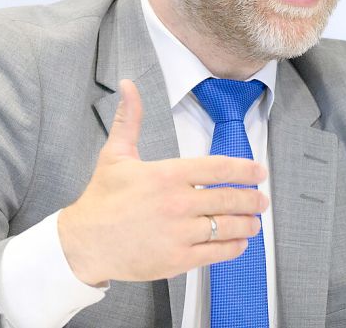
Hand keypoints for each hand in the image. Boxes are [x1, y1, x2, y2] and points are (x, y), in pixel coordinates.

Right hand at [58, 79, 268, 285]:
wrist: (83, 243)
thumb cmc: (101, 200)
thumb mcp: (115, 155)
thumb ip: (129, 120)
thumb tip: (128, 86)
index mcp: (167, 175)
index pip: (218, 168)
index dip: (244, 170)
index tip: (259, 172)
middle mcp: (177, 203)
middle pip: (229, 198)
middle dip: (252, 199)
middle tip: (262, 200)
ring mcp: (179, 233)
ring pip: (227, 227)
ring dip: (247, 224)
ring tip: (255, 223)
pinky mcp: (177, 259)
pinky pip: (216, 253)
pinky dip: (233, 248)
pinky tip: (239, 243)